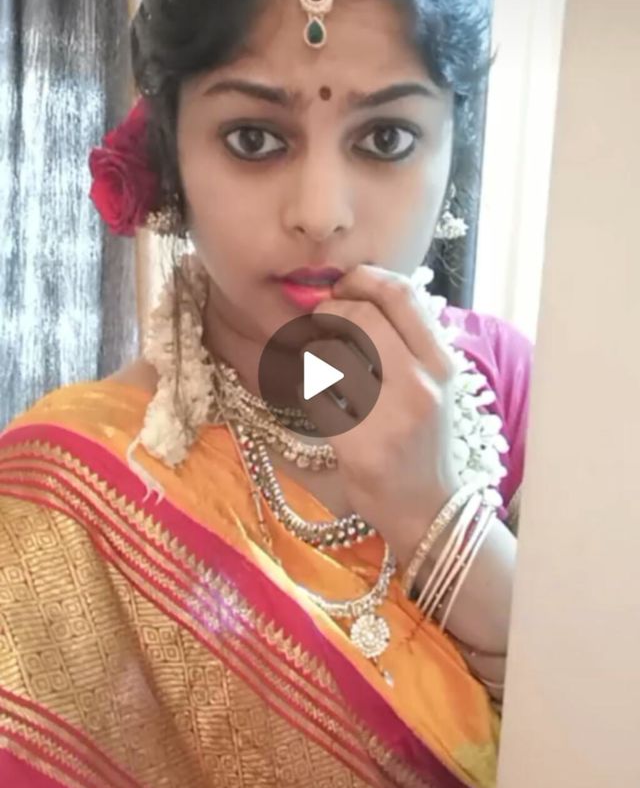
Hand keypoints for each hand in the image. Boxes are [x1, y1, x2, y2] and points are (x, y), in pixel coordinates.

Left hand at [302, 265, 460, 568]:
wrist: (427, 508)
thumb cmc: (423, 441)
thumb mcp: (432, 385)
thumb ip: (405, 340)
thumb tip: (358, 295)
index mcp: (441, 363)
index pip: (401, 294)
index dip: (363, 279)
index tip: (343, 287)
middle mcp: (422, 384)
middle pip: (360, 316)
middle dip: (329, 312)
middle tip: (321, 324)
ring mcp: (391, 416)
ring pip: (332, 353)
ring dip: (314, 350)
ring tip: (319, 362)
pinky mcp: (360, 444)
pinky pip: (316, 395)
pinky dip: (309, 388)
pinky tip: (318, 397)